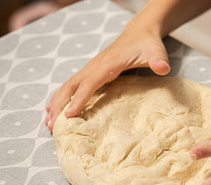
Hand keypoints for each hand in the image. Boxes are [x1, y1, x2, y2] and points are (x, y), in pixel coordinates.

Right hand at [45, 24, 169, 130]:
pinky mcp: (92, 71)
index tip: (68, 117)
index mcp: (108, 65)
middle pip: (71, 86)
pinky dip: (61, 96)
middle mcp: (94, 67)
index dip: (79, 100)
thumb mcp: (156, 50)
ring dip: (56, 102)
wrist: (140, 32)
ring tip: (47, 122)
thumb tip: (163, 68)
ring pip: (68, 86)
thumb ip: (159, 59)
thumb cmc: (147, 43)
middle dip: (59, 105)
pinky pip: (73, 84)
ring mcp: (91, 68)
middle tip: (50, 125)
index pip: (90, 84)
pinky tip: (54, 107)